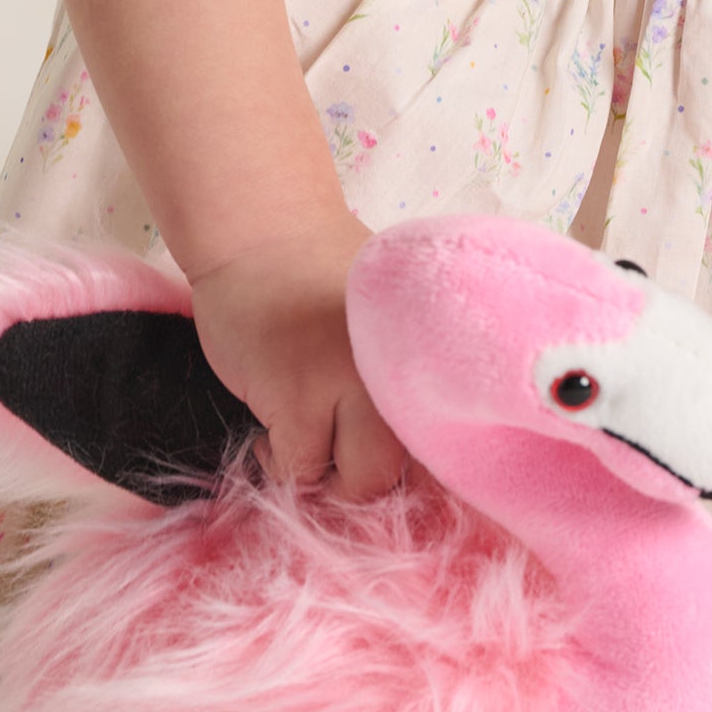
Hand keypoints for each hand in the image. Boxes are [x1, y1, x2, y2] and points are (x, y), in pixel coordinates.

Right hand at [187, 211, 406, 502]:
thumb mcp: (384, 324)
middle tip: (336, 452)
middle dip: (366, 478)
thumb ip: (403, 379)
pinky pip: (299, 468)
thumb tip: (418, 462)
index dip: (422, 473)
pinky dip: (281, 462)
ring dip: (325, 473)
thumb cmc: (322, 274)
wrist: (261, 229)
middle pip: (403, 472)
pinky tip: (270, 431)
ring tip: (306, 438)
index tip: (392, 473)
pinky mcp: (295, 397)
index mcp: (430, 356)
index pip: (450, 444)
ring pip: (357, 482)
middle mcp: (399, 375)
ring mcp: (350, 386)